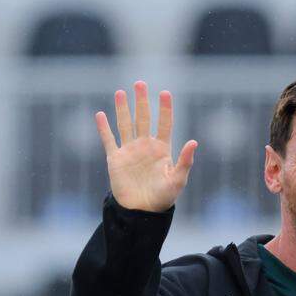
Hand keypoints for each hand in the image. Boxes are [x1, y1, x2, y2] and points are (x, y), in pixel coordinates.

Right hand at [95, 80, 197, 212]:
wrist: (142, 212)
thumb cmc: (163, 198)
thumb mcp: (178, 180)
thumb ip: (185, 161)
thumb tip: (194, 142)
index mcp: (161, 149)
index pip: (164, 124)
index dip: (165, 109)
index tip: (165, 93)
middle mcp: (145, 146)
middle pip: (143, 118)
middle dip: (142, 101)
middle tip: (139, 83)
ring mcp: (129, 151)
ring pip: (125, 125)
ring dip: (123, 109)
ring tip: (121, 92)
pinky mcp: (115, 159)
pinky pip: (109, 140)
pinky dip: (104, 128)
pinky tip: (101, 115)